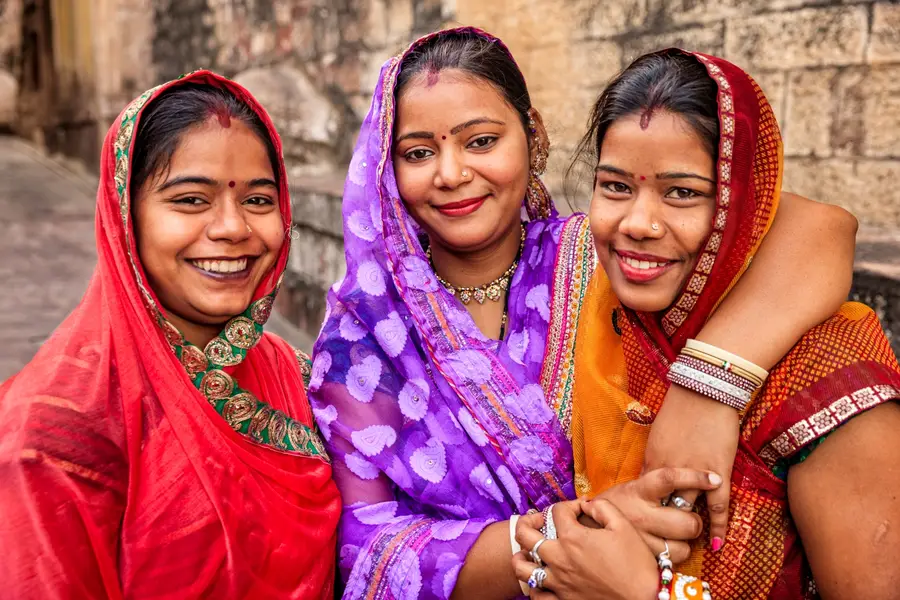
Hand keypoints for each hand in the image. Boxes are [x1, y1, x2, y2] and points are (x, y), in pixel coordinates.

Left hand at [513, 499, 658, 599]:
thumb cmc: (637, 564)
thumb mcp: (624, 526)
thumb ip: (602, 508)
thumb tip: (587, 504)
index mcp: (573, 538)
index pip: (556, 511)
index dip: (569, 505)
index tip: (581, 509)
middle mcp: (559, 559)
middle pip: (524, 534)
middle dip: (528, 521)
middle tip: (537, 521)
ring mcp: (557, 582)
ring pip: (522, 567)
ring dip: (522, 555)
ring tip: (530, 551)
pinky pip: (535, 595)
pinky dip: (534, 586)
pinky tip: (542, 579)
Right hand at [594, 467, 720, 562]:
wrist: (584, 526)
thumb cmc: (617, 504)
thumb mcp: (632, 487)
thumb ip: (656, 485)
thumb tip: (691, 478)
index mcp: (637, 490)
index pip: (669, 479)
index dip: (694, 478)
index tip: (715, 479)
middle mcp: (639, 515)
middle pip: (687, 522)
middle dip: (694, 522)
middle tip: (689, 519)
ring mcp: (640, 539)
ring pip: (683, 547)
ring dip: (686, 543)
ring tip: (676, 536)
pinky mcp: (641, 557)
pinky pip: (671, 561)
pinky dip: (674, 556)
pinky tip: (667, 547)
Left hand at [645, 383, 737, 550]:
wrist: (704, 390)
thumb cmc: (680, 408)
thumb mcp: (658, 435)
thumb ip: (655, 458)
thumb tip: (652, 476)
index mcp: (652, 462)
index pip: (644, 496)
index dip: (643, 513)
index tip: (641, 526)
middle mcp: (670, 472)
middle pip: (662, 508)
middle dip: (660, 526)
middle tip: (661, 541)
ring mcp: (694, 474)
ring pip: (687, 510)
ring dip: (688, 527)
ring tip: (687, 541)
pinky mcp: (717, 472)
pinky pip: (718, 506)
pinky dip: (717, 527)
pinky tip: (716, 544)